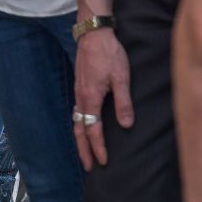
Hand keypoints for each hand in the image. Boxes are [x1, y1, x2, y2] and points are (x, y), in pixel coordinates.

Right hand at [73, 26, 131, 168]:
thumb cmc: (109, 53)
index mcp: (90, 98)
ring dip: (80, 140)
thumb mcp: (121, 77)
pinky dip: (79, 126)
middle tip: (88, 167)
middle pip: (79, 131)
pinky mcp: (80, 86)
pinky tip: (85, 128)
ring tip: (85, 153)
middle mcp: (81, 98)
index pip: (93, 130)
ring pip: (76, 122)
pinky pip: (77, 112)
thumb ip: (123, 102)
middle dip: (83, 150)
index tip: (103, 162)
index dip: (98, 148)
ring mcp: (78, 92)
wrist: (93, 33)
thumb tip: (126, 125)